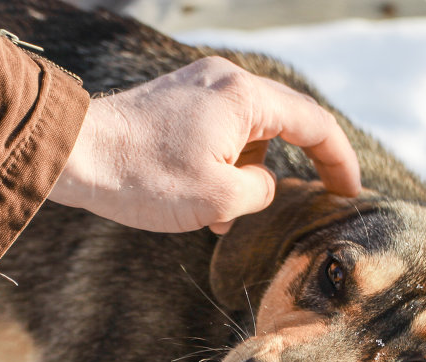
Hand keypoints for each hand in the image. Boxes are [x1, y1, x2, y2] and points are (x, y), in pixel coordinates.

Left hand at [47, 56, 360, 233]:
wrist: (76, 156)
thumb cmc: (144, 178)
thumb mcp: (219, 199)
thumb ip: (261, 192)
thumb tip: (264, 184)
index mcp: (244, 97)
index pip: (314, 125)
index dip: (339, 161)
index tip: (349, 192)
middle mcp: (225, 81)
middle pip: (281, 124)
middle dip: (293, 168)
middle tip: (309, 200)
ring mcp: (198, 88)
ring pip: (246, 133)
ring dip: (247, 175)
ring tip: (226, 216)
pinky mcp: (176, 102)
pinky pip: (218, 133)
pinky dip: (223, 166)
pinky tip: (204, 201)